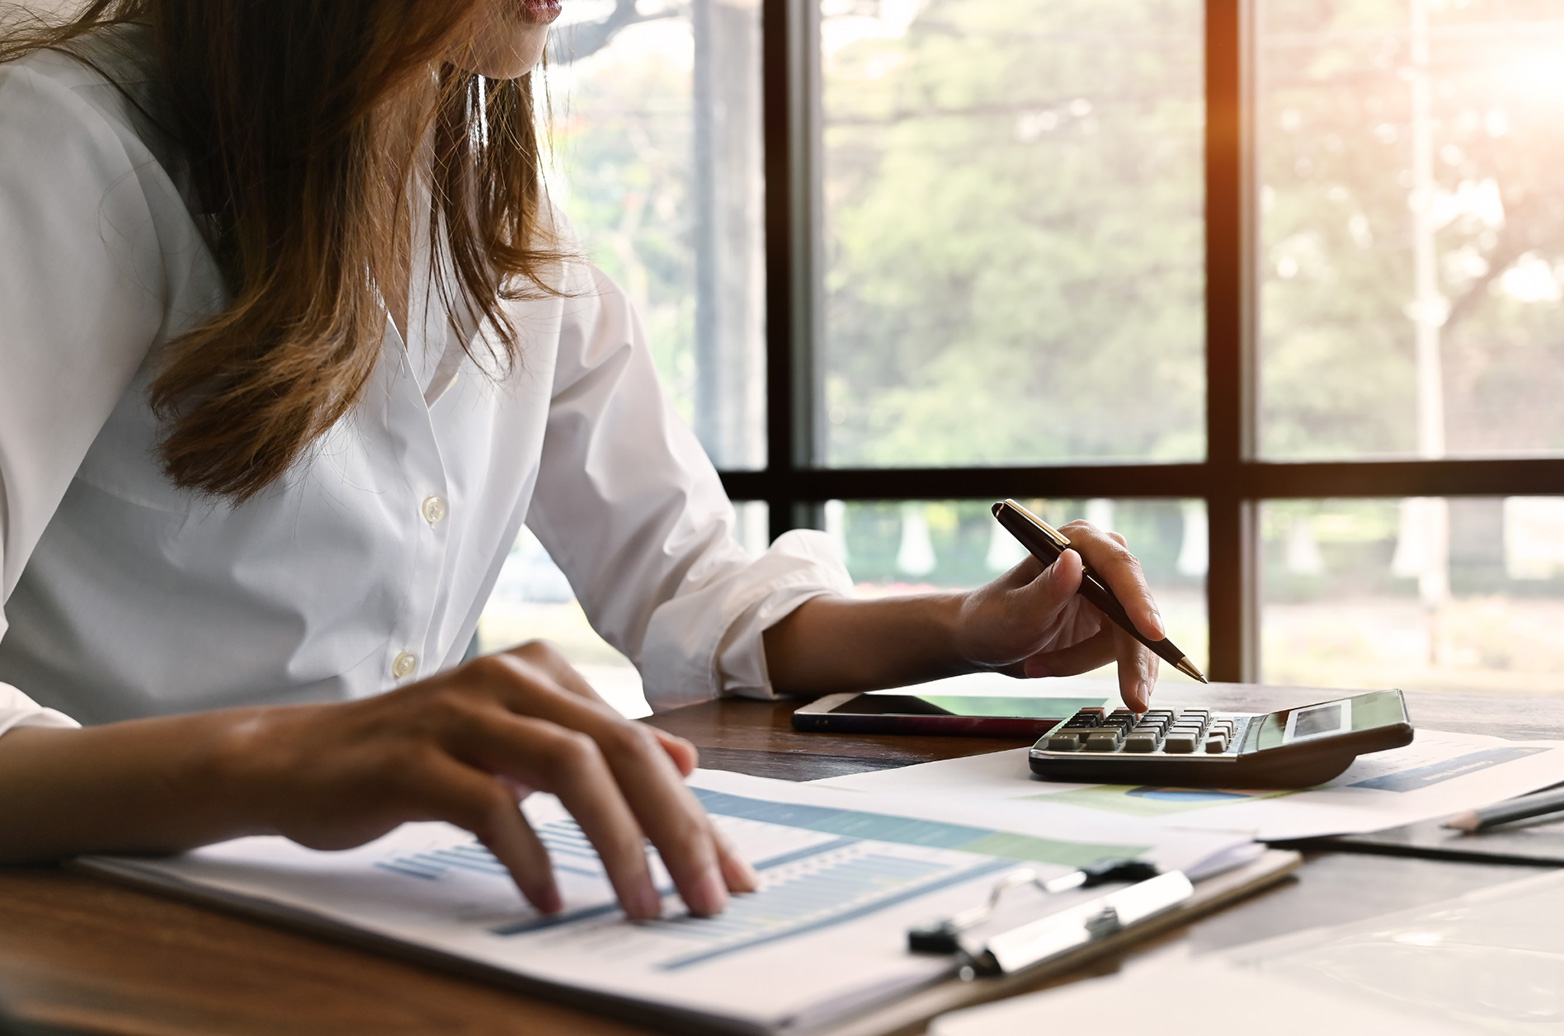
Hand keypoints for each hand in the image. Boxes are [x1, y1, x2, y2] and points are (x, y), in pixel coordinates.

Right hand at [218, 641, 757, 918]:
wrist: (294, 759)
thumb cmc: (417, 758)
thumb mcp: (516, 745)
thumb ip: (594, 748)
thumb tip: (682, 761)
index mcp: (543, 673)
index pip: (640, 746)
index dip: (694, 815)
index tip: (730, 877)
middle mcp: (510, 679)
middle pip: (619, 750)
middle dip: (675, 830)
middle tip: (705, 899)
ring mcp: (459, 713)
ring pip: (568, 767)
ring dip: (616, 843)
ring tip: (640, 905)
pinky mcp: (411, 758)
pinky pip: (488, 805)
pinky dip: (527, 856)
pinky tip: (545, 900)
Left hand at [954, 521, 1163, 710]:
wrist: (984, 641)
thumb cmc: (992, 618)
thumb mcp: (1015, 610)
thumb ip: (1046, 589)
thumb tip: (1073, 561)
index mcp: (1077, 542)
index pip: (1119, 568)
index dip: (1139, 600)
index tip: (1152, 632)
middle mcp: (1099, 562)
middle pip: (1135, 609)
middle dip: (1133, 656)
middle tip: (1134, 697)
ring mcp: (1109, 593)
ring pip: (1132, 638)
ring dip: (1088, 661)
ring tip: (1041, 666)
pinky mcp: (1112, 622)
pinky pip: (1125, 652)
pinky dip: (1098, 669)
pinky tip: (1055, 668)